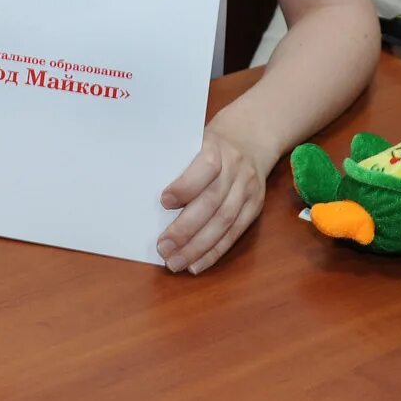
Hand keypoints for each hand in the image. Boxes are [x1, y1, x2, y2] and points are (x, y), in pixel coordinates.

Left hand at [156, 123, 270, 273]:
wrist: (252, 136)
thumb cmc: (210, 141)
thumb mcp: (194, 139)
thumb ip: (177, 162)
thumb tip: (145, 193)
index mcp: (217, 147)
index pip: (205, 167)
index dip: (186, 186)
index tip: (164, 201)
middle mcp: (236, 170)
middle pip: (212, 202)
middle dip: (186, 229)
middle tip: (163, 247)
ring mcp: (248, 190)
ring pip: (224, 223)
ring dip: (198, 247)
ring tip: (176, 262)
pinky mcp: (255, 207)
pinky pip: (235, 233)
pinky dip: (215, 252)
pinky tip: (197, 264)